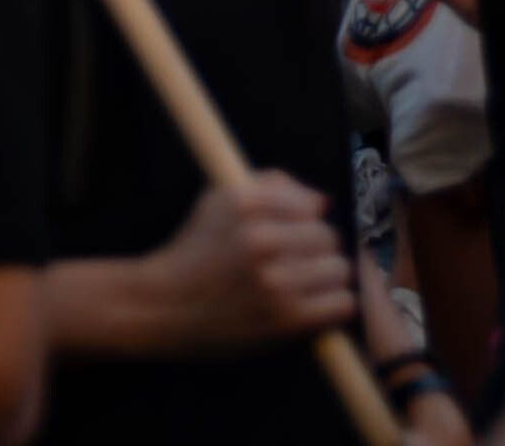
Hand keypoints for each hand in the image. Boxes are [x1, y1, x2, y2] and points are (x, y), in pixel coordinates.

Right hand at [106, 168, 355, 353]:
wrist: (162, 307)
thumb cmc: (194, 254)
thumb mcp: (217, 202)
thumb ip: (270, 187)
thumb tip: (322, 202)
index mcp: (244, 205)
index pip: (313, 206)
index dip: (308, 222)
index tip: (297, 236)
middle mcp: (260, 239)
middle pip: (329, 237)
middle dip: (319, 251)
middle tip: (300, 265)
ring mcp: (275, 281)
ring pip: (340, 269)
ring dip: (329, 279)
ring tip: (307, 286)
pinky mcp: (286, 319)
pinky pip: (342, 303)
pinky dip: (334, 306)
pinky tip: (314, 307)